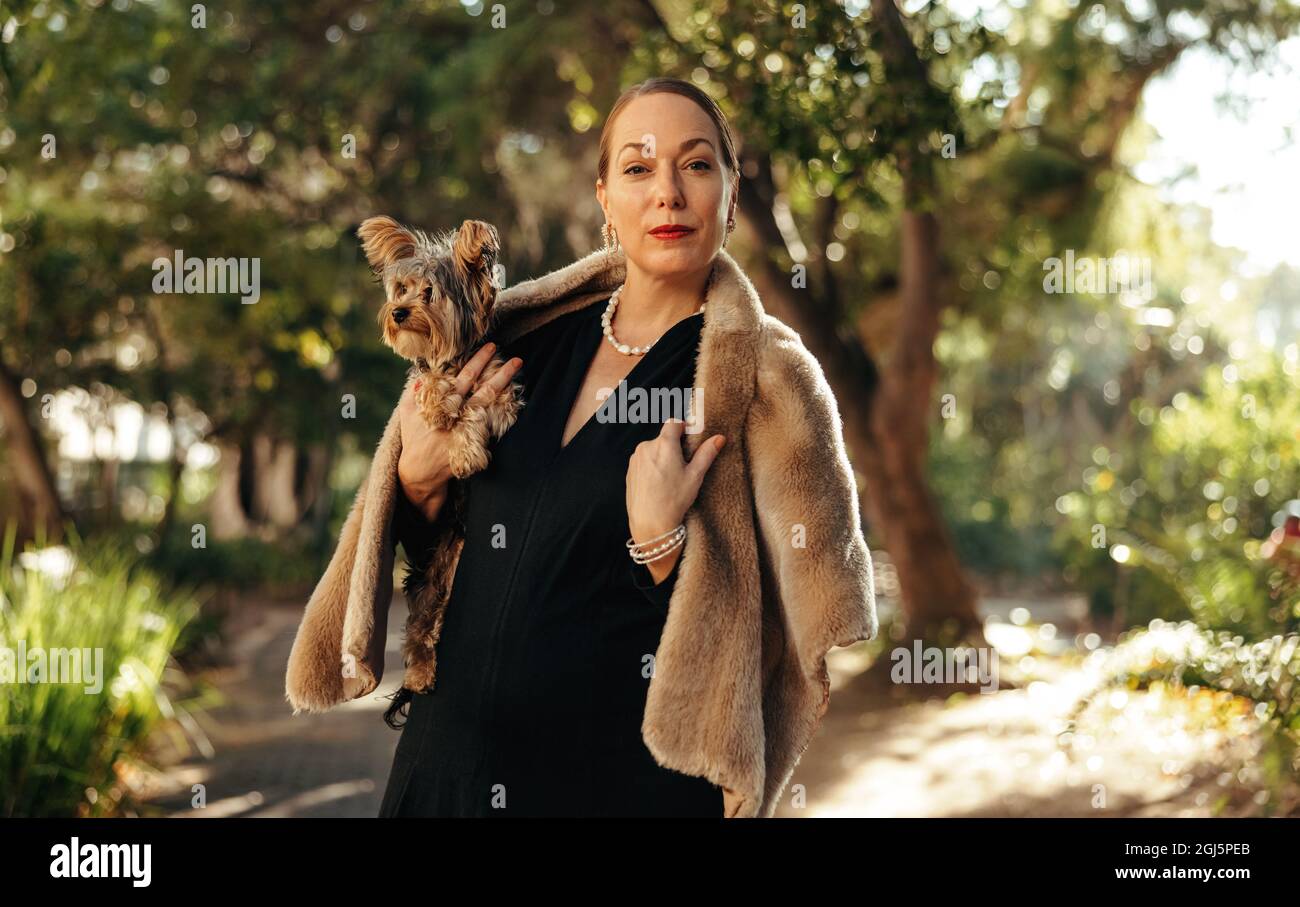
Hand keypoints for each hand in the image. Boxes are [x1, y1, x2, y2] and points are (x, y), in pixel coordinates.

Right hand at [397, 342, 521, 520]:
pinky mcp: (476, 443)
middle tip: (516, 359)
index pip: (464, 377)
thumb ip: (415, 392)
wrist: (422, 472)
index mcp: (443, 404)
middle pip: (483, 389)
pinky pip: (494, 424)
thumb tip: (422, 373)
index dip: (478, 362)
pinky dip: (505, 411)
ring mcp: (469, 430)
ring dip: (505, 387)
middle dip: (500, 372)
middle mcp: (459, 416)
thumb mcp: (408, 413)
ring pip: (491, 405)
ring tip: (518, 373)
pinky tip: (515, 398)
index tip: (490, 348)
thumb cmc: (415, 438)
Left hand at [625, 418, 724, 580]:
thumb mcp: (695, 476)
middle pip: (663, 438)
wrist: (650, 523)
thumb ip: (707, 453)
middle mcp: (646, 447)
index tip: (689, 437)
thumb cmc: (674, 499)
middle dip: (673, 447)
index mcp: (664, 444)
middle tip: (683, 466)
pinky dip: (652, 467)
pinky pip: (644, 462)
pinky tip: (658, 485)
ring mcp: (636, 459)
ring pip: (653, 450)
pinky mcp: (630, 470)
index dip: (683, 427)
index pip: (673, 423)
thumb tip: (719, 438)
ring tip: (670, 479)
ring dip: (662, 457)